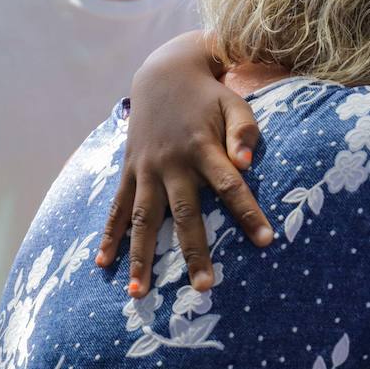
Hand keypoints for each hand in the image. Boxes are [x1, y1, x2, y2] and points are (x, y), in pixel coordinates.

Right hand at [96, 32, 271, 296]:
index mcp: (202, 147)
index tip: (266, 240)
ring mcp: (145, 169)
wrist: (164, 74)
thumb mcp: (234, 104)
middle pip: (184, 214)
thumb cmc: (210, 97)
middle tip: (204, 288)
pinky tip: (103, 264)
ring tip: (140, 294)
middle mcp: (171, 163)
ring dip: (141, 257)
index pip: (230, 186)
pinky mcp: (128, 171)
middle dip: (195, 252)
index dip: (249, 213)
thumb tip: (247, 163)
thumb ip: (244, 132)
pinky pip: (116, 208)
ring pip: (142, 220)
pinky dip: (109, 236)